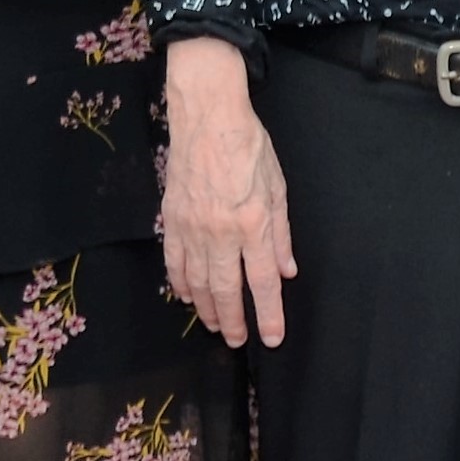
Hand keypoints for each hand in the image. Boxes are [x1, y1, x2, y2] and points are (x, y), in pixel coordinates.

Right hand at [160, 41, 293, 345]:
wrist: (207, 118)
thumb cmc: (250, 147)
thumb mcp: (279, 187)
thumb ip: (282, 234)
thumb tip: (287, 270)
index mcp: (254, 224)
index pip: (263, 281)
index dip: (268, 314)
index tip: (271, 338)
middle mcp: (221, 233)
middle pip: (226, 289)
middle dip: (234, 321)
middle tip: (238, 341)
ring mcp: (193, 228)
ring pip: (198, 281)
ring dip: (207, 308)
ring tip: (216, 325)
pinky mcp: (172, 219)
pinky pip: (174, 261)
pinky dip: (180, 283)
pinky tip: (186, 296)